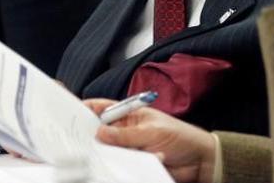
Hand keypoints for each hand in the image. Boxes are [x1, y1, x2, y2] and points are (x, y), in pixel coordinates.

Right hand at [86, 99, 216, 182]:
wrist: (200, 161)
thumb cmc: (181, 138)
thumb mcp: (152, 132)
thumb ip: (125, 134)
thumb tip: (100, 132)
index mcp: (131, 115)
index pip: (104, 108)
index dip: (88, 109)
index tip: (73, 114)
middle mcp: (127, 131)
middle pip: (102, 131)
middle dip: (93, 135)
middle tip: (81, 141)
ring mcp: (130, 148)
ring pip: (109, 150)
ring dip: (106, 153)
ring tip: (99, 155)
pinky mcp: (135, 163)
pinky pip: (120, 164)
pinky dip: (117, 165)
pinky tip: (116, 165)